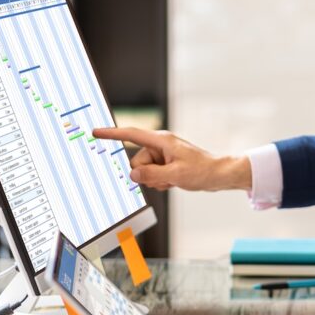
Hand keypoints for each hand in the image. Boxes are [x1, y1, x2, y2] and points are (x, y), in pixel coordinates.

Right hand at [91, 127, 251, 191]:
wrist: (219, 175)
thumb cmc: (202, 171)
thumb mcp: (175, 176)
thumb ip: (151, 175)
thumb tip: (133, 175)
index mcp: (161, 141)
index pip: (131, 135)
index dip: (112, 134)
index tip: (95, 132)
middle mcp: (160, 146)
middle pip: (136, 161)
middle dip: (147, 174)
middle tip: (166, 178)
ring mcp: (163, 155)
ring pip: (144, 171)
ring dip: (155, 180)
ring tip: (173, 179)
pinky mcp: (166, 164)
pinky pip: (152, 175)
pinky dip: (160, 181)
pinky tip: (174, 182)